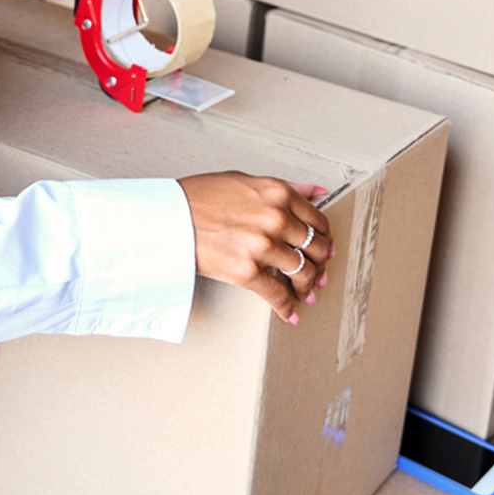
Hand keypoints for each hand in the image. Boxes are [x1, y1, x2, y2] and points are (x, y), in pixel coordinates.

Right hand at [177, 172, 332, 323]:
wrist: (169, 217)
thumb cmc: (200, 198)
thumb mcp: (243, 182)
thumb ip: (283, 187)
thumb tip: (315, 190)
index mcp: (276, 193)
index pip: (316, 219)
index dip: (324, 238)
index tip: (323, 247)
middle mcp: (275, 217)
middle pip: (315, 248)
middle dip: (320, 264)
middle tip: (319, 273)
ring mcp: (262, 245)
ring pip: (302, 273)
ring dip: (307, 287)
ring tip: (306, 293)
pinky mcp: (247, 271)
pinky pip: (278, 295)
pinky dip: (287, 308)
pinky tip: (290, 313)